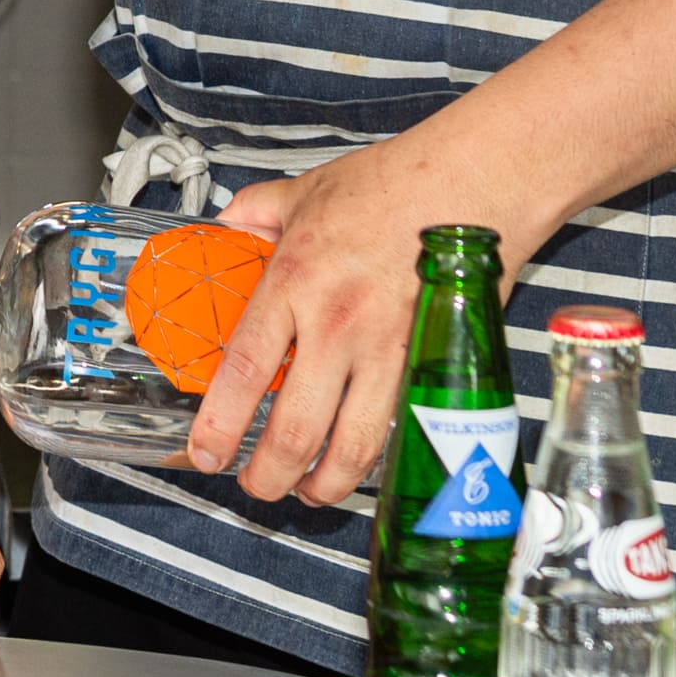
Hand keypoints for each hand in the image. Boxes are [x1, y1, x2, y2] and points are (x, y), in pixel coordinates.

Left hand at [186, 147, 494, 508]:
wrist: (470, 184)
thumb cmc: (391, 184)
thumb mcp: (305, 191)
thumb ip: (258, 213)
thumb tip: (229, 226)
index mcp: (293, 283)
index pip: (243, 372)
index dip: (219, 425)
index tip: (205, 453)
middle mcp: (336, 326)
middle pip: (294, 429)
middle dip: (268, 475)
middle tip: (255, 487)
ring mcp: (388, 350)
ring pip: (352, 446)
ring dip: (325, 483)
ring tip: (307, 492)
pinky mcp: (429, 363)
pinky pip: (397, 427)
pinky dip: (377, 456)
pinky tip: (361, 463)